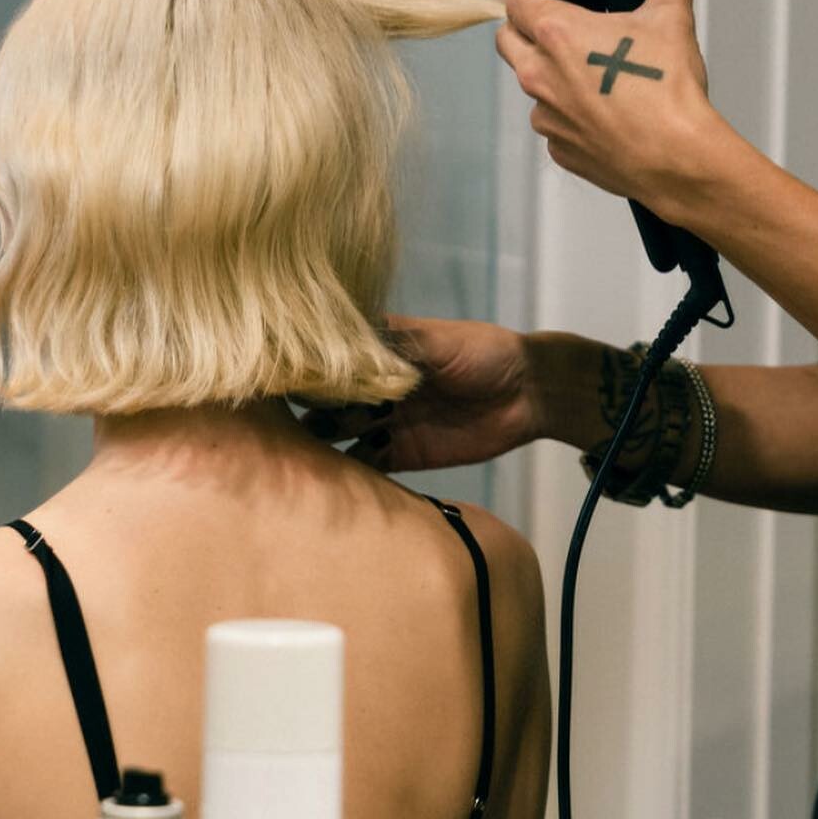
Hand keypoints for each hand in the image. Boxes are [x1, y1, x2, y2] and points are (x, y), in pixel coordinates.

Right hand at [299, 317, 540, 471]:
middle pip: (332, 399)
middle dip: (312, 408)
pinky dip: (353, 471)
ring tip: (303, 451)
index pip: (335, 358)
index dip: (313, 367)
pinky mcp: (403, 454)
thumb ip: (396, 346)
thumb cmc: (485, 352)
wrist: (529, 392)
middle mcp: (377, 386)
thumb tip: (345, 345)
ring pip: (343, 433)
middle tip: (288, 420)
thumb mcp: (440, 341)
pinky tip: (333, 477)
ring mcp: (387, 421)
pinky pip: (370, 464)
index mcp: (382, 350)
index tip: (288, 377)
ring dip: (325, 442)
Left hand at [495, 0, 722, 212]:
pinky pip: (555, 125)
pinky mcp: (558, 149)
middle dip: (524, 31)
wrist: (676, 158)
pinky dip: (572, 117)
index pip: (516, 1)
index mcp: (557, 33)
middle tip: (560, 32)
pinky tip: (606, 116)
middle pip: (507, 41)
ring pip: (533, 87)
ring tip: (596, 80)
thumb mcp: (674, 18)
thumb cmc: (667, 94)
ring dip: (553, 78)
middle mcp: (540, 75)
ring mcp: (545, 116)